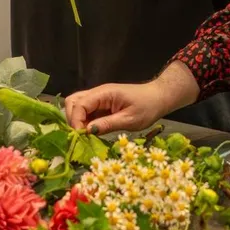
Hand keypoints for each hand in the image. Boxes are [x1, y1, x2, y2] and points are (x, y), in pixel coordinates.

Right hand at [65, 63, 198, 134]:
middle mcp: (98, 93)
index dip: (76, 121)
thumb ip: (108, 124)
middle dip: (72, 119)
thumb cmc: (147, 107)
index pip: (79, 104)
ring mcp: (98, 98)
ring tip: (85, 135)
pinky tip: (91, 132)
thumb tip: (88, 131)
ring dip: (77, 120)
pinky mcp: (101, 104)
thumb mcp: (130, 119)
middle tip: (80, 135)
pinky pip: (86, 111)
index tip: (81, 136)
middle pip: (72, 102)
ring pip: (76, 105)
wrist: (158, 98)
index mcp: (104, 93)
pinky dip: (84, 121)